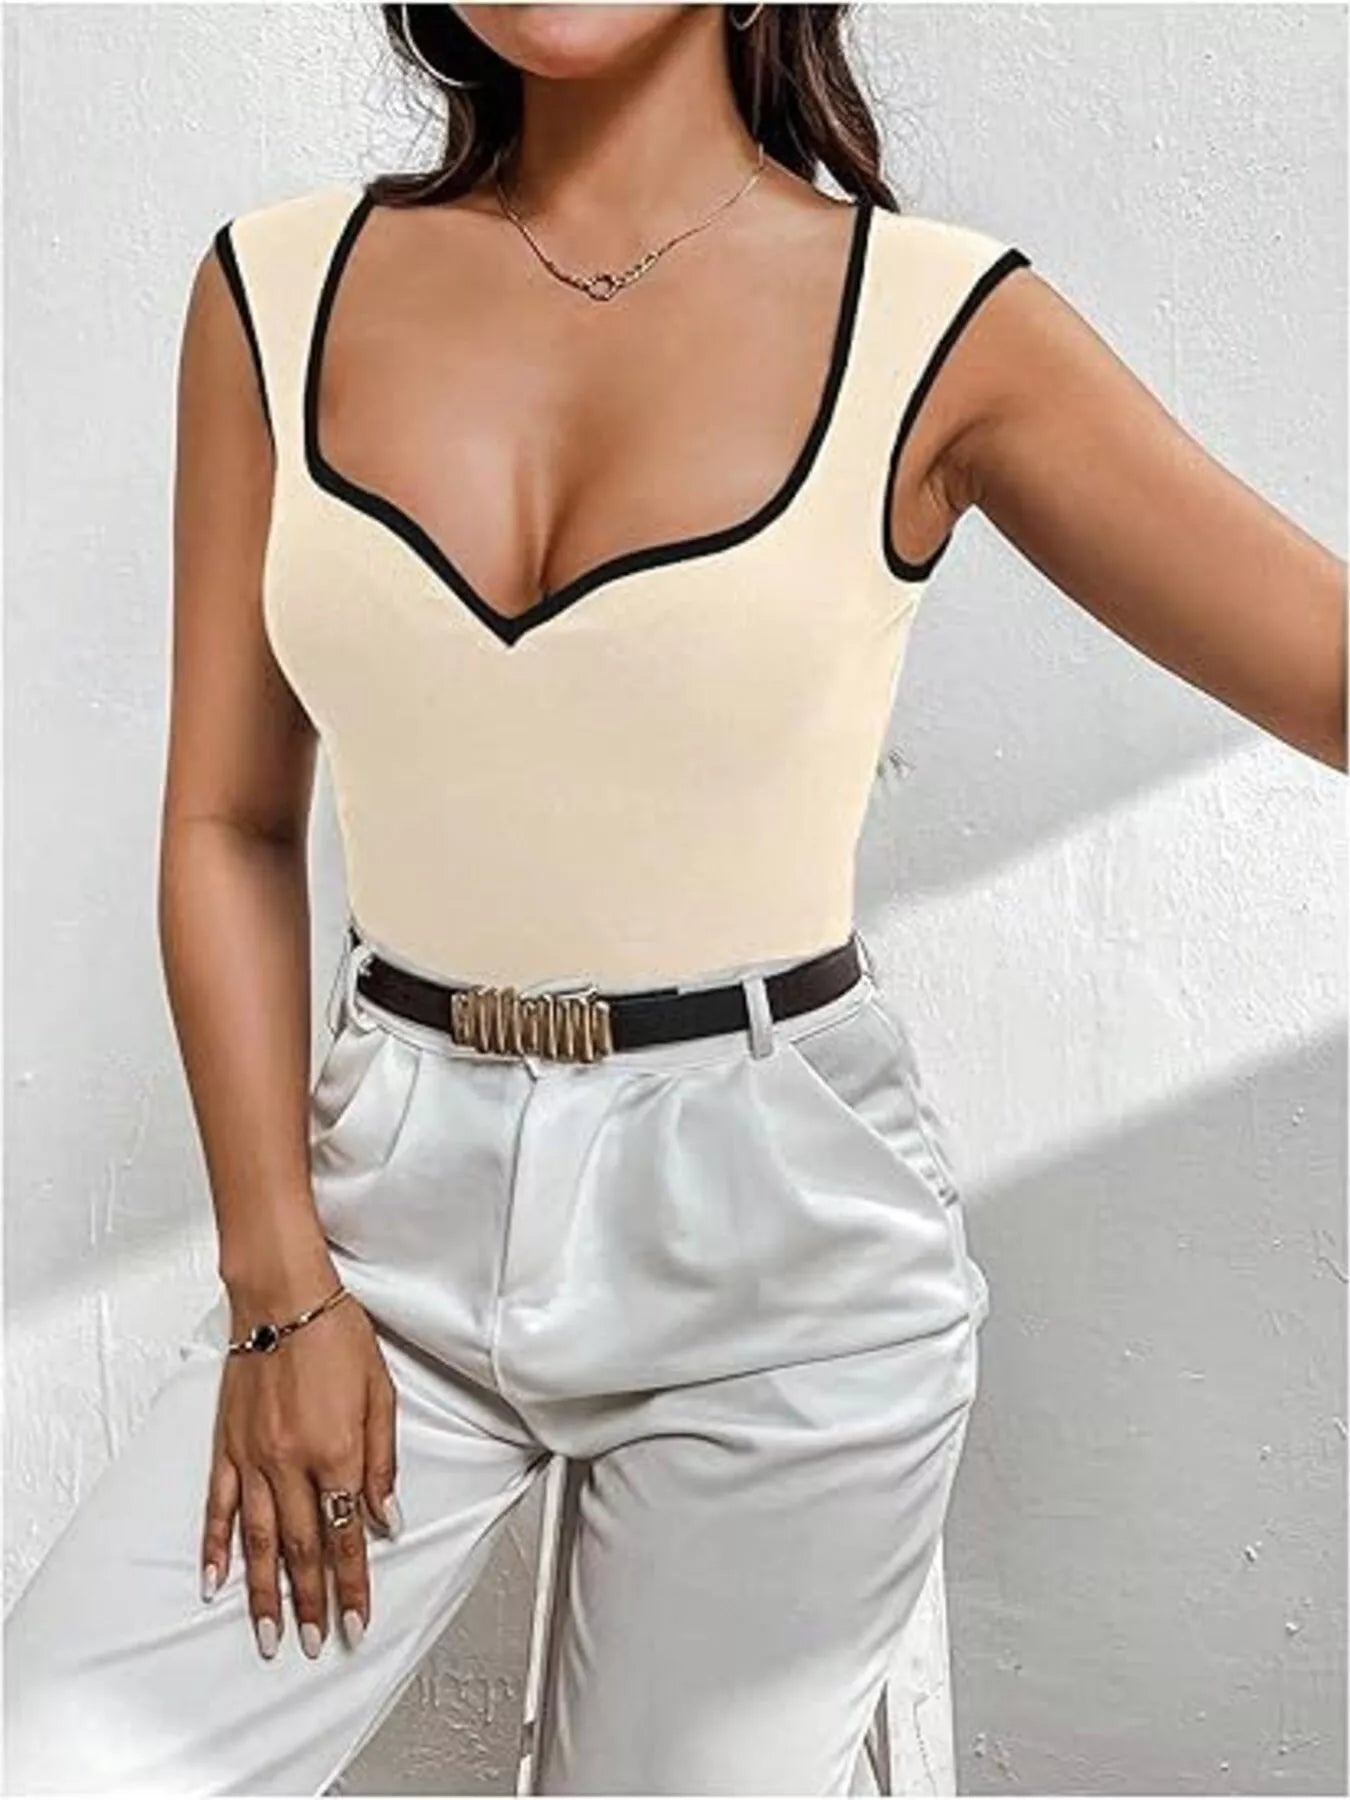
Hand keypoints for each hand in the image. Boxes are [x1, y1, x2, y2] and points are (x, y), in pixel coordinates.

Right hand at [198, 1280, 401, 1660]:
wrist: (283, 1297)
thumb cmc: (337, 1335)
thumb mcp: (381, 1394)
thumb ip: (383, 1461)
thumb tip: (387, 1518)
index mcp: (338, 1451)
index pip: (347, 1534)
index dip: (353, 1583)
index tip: (357, 1620)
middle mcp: (292, 1463)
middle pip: (302, 1548)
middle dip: (313, 1602)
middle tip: (317, 1644)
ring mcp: (253, 1458)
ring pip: (258, 1541)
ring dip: (264, 1593)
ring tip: (269, 1635)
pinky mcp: (228, 1445)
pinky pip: (219, 1507)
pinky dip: (216, 1548)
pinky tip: (215, 1582)